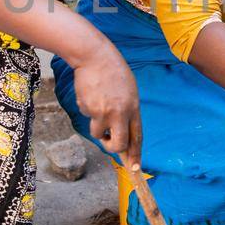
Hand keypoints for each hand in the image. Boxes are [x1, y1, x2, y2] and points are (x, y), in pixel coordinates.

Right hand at [72, 44, 142, 171]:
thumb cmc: (113, 73)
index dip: (136, 154)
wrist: (94, 56)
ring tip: (99, 104)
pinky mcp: (88, 108)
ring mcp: (102, 112)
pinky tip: (91, 94)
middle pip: (118, 145)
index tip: (135, 167)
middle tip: (109, 143)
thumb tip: (124, 134)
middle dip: (112, 149)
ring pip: (98, 133)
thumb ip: (128, 112)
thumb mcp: (129, 91)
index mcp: (133, 108)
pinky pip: (88, 117)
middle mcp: (119, 113)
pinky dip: (88, 109)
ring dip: (97, 125)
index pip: (137, 137)